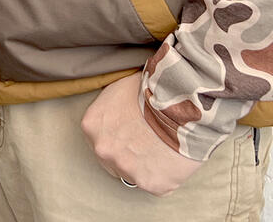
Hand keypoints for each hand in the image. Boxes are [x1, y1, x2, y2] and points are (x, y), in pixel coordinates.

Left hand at [81, 72, 201, 194]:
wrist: (180, 105)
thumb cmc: (152, 90)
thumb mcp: (119, 89)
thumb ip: (110, 107)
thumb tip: (116, 110)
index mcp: (92, 126)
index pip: (99, 138)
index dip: (117, 136)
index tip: (132, 133)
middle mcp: (103, 150)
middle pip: (113, 159)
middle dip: (129, 153)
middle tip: (149, 142)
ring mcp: (126, 169)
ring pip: (135, 173)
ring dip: (148, 165)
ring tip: (165, 148)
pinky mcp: (150, 183)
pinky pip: (158, 183)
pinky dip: (166, 174)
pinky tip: (174, 158)